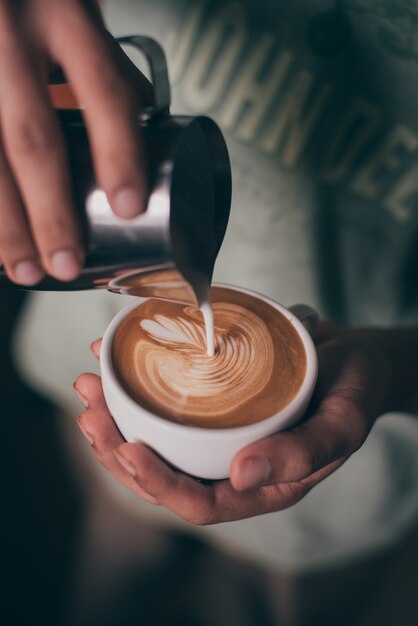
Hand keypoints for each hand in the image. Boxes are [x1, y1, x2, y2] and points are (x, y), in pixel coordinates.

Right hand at [0, 0, 149, 284]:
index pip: (103, 90)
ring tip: (26, 270)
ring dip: (5, 225)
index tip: (129, 208)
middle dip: (51, 212)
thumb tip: (147, 138)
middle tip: (68, 263)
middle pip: (34, 139)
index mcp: (64, 14)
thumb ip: (106, 70)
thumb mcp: (76, 17)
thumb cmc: (33, 2)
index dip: (120, 154)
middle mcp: (9, 32)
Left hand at [73, 325, 390, 523]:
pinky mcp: (211, 403)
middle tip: (89, 410)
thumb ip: (304, 453)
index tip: (126, 448)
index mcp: (262, 484)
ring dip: (115, 418)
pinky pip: (165, 404)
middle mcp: (232, 463)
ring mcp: (218, 433)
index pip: (200, 502)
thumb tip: (242, 476)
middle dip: (117, 449)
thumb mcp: (345, 419)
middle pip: (164, 473)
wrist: (355, 357)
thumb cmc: (356, 389)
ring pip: (155, 440)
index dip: (158, 484)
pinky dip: (133, 387)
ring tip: (88, 385)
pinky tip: (111, 361)